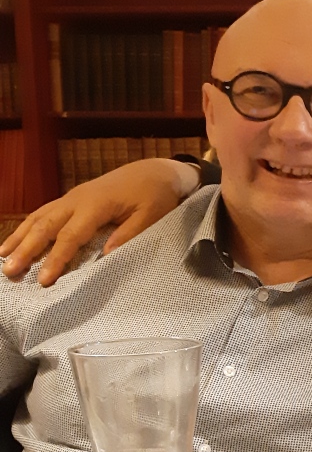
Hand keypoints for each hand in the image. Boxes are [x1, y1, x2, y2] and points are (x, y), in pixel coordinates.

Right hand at [0, 158, 196, 285]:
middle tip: (10, 271)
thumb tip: (107, 255)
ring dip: (20, 238)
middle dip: (26, 250)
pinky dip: (26, 227)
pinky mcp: (71, 200)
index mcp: (96, 204)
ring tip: (2, 258)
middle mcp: (77, 200)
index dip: (56, 258)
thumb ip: (130, 234)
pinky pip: (43, 213)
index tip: (44, 280)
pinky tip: (14, 241)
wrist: (155, 171)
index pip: (71, 235)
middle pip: (46, 226)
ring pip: (39, 218)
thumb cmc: (155, 195)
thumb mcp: (152, 215)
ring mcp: (71, 198)